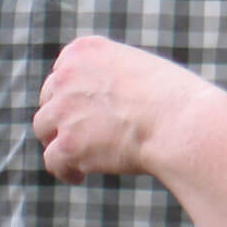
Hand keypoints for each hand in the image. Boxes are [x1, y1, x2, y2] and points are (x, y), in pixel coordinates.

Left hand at [33, 37, 216, 184]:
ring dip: (60, 142)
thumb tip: (94, 105)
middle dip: (64, 117)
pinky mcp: (67, 144)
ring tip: (81, 157)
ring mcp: (63, 110)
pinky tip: (80, 176)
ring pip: (44, 129)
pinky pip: (52, 161)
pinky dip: (65, 170)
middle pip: (49, 100)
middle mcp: (66, 75)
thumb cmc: (173, 99)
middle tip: (85, 135)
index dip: (72, 95)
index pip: (61, 73)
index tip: (87, 111)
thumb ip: (108, 77)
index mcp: (83, 50)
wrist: (182, 124)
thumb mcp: (136, 68)